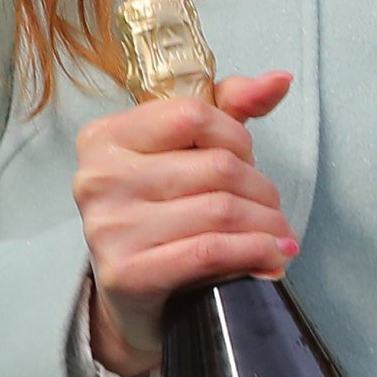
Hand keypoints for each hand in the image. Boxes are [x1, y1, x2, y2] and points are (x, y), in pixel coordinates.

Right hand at [74, 69, 295, 376]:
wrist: (132, 295)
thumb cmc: (162, 214)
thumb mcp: (186, 153)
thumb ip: (228, 109)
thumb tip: (280, 80)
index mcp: (104, 138)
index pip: (192, 114)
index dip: (237, 138)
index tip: (246, 162)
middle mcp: (97, 178)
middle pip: (216, 167)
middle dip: (262, 190)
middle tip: (272, 211)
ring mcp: (108, 227)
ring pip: (220, 211)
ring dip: (267, 226)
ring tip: (277, 236)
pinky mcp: (126, 273)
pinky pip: (210, 252)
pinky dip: (254, 254)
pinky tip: (272, 258)